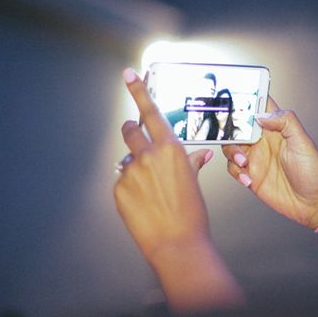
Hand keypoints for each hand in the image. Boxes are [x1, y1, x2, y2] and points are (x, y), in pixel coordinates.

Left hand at [114, 69, 244, 312]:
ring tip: (149, 188)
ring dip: (135, 165)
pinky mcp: (119, 188)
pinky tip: (144, 202)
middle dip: (131, 131)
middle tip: (135, 136)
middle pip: (130, 130)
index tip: (129, 74)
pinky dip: (131, 187)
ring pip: (127, 158)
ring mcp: (131, 171)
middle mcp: (148, 155)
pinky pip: (122, 180)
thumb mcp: (194, 183)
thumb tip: (198, 155)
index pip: (151, 112)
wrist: (177, 242)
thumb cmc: (192, 213)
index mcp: (170, 148)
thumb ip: (191, 163)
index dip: (139, 90)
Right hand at [222, 97, 317, 228]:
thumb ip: (285, 122)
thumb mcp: (304, 142)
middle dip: (230, 131)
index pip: (258, 107)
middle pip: (237, 127)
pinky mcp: (251, 175)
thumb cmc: (315, 172)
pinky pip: (233, 169)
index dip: (245, 100)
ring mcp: (256, 158)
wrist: (314, 204)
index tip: (235, 100)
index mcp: (276, 128)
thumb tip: (261, 115)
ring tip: (244, 163)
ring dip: (233, 153)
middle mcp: (263, 141)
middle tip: (236, 139)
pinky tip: (249, 179)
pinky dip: (236, 172)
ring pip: (231, 147)